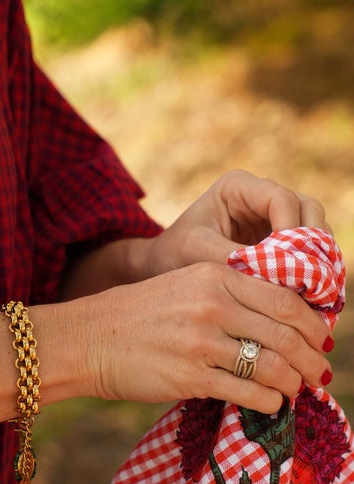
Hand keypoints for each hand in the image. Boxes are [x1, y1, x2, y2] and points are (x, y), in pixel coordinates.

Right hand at [83, 259, 330, 414]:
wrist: (88, 339)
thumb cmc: (138, 315)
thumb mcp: (185, 285)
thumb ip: (230, 294)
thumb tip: (282, 319)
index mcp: (215, 276)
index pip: (285, 299)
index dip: (312, 323)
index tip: (320, 338)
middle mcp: (212, 306)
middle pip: (286, 333)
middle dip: (311, 358)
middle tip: (319, 372)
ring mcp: (201, 343)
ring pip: (272, 366)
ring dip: (293, 383)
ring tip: (296, 390)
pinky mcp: (190, 377)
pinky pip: (248, 393)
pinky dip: (269, 402)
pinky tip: (271, 404)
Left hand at [141, 169, 327, 277]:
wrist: (164, 267)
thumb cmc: (174, 253)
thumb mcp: (198, 253)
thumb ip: (236, 259)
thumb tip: (278, 276)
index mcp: (238, 187)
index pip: (281, 199)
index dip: (292, 229)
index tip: (291, 264)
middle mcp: (262, 196)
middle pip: (308, 210)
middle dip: (314, 244)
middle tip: (314, 279)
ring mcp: (274, 217)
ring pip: (315, 230)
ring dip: (319, 259)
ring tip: (317, 291)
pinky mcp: (281, 241)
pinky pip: (309, 251)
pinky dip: (313, 270)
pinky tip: (312, 296)